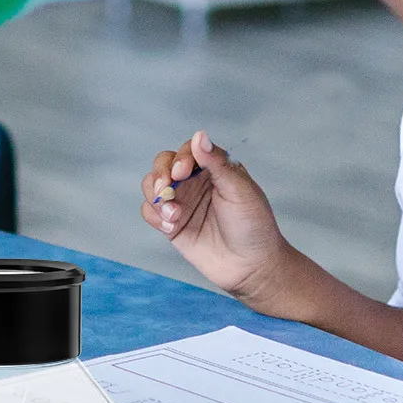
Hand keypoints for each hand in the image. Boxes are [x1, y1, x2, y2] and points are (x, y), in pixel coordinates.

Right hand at [139, 130, 292, 302]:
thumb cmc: (253, 226)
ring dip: (155, 198)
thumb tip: (199, 136)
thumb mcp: (240, 190)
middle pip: (163, 164)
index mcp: (214, 168)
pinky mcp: (172, 224)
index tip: (181, 173)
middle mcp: (195, 182)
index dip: (180, 158)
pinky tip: (171, 226)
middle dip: (160, 175)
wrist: (251, 267)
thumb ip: (217, 163)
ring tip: (173, 215)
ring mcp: (182, 203)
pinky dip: (154, 215)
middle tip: (166, 190)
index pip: (187, 151)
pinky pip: (149, 211)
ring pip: (151, 186)